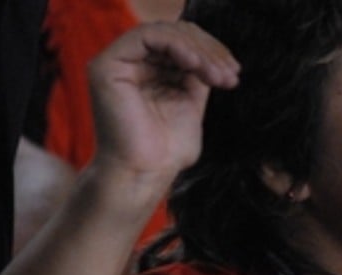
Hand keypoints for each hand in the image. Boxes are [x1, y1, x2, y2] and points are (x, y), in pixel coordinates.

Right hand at [87, 21, 239, 190]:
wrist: (144, 175)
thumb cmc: (167, 152)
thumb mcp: (191, 104)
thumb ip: (197, 76)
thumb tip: (216, 57)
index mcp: (148, 72)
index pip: (183, 45)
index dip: (212, 53)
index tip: (235, 74)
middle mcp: (130, 64)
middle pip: (176, 35)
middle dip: (210, 52)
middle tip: (231, 74)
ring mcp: (117, 63)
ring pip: (165, 33)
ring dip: (199, 52)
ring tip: (219, 76)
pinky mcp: (107, 66)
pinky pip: (146, 37)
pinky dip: (177, 46)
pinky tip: (196, 65)